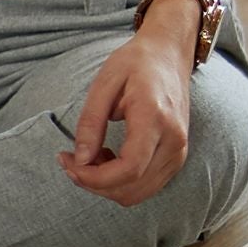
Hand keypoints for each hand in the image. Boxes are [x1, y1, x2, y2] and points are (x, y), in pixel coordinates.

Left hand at [62, 13, 196, 206]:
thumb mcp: (103, 84)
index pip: (128, 168)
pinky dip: (122, 182)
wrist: (169, 54)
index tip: (68, 162)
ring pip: (139, 192)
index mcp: (155, 117)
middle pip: (132, 187)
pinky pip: (147, 185)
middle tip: (70, 160)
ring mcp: (180, 148)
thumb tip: (80, 161)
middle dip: (94, 184)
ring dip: (107, 185)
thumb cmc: (135, 63)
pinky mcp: (178, 154)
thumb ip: (90, 124)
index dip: (93, 178)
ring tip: (90, 158)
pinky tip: (109, 159)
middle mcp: (174, 138)